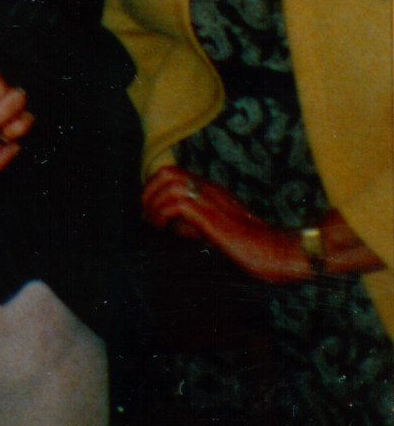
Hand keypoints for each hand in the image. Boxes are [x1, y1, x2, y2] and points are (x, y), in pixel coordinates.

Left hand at [143, 167, 317, 285]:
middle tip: (146, 212)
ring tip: (154, 222)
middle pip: (168, 172)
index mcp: (214, 191)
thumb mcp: (218, 231)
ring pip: (169, 183)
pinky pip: (177, 203)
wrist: (278, 253)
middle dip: (149, 189)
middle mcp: (211, 190)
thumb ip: (196, 225)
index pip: (175, 174)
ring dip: (154, 202)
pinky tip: (163, 228)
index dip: (155, 187)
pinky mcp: (212, 216)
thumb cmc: (252, 247)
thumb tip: (173, 225)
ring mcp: (212, 200)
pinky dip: (163, 213)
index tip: (148, 206)